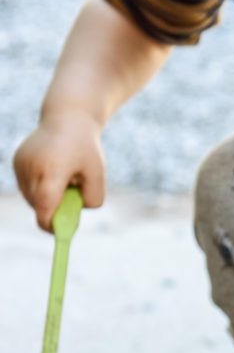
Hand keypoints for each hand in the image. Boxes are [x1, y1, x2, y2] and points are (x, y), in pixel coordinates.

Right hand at [14, 110, 104, 229]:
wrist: (67, 118)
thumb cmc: (85, 147)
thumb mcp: (98, 173)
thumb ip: (92, 198)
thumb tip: (75, 214)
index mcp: (54, 169)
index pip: (44, 206)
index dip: (50, 224)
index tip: (60, 233)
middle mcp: (32, 166)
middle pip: (38, 204)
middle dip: (53, 210)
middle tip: (71, 199)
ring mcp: (21, 164)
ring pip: (30, 197)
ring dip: (45, 197)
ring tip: (62, 178)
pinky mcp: (16, 162)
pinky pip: (26, 187)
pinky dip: (38, 187)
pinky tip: (51, 171)